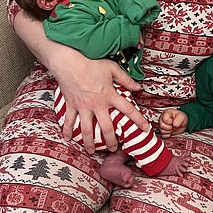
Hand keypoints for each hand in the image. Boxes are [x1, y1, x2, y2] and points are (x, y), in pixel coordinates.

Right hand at [13, 11, 148, 152]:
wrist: (69, 61)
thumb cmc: (91, 62)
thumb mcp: (112, 68)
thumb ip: (126, 79)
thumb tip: (138, 87)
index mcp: (109, 95)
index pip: (128, 110)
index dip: (139, 120)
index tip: (146, 129)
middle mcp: (97, 104)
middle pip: (106, 128)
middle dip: (111, 141)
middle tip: (114, 149)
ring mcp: (83, 106)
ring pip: (86, 129)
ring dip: (89, 142)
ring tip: (92, 151)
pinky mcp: (71, 105)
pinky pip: (68, 120)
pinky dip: (67, 130)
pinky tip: (68, 139)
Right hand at [159, 108, 187, 137]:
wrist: (181, 125)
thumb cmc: (180, 119)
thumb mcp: (182, 117)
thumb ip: (178, 120)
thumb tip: (174, 125)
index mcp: (166, 113)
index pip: (165, 119)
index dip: (171, 122)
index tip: (174, 121)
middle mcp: (162, 118)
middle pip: (162, 125)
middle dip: (170, 127)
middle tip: (173, 125)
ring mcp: (161, 125)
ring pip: (162, 131)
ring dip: (169, 131)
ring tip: (172, 128)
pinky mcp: (162, 131)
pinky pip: (162, 135)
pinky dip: (168, 135)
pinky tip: (170, 131)